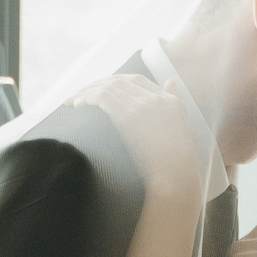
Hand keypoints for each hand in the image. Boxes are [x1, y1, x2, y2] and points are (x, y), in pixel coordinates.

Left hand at [80, 73, 200, 202]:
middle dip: (97, 84)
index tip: (101, 88)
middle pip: (120, 81)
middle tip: (81, 93)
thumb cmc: (179, 162)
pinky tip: (76, 104)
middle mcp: (155, 98)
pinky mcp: (129, 116)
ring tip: (72, 101)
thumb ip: (175, 101)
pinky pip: (102, 97)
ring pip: (108, 87)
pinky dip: (86, 97)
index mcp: (168, 100)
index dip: (116, 81)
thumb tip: (170, 81)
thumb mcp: (183, 126)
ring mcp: (142, 106)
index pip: (137, 80)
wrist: (176, 177)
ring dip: (87, 92)